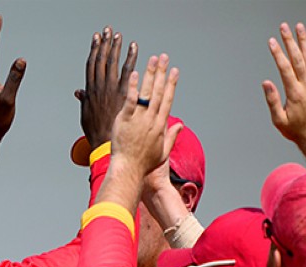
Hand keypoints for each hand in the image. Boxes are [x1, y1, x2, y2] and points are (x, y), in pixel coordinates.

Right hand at [76, 26, 137, 146]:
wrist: (106, 146)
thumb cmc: (98, 134)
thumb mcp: (86, 116)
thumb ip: (84, 101)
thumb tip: (79, 92)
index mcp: (90, 91)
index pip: (91, 65)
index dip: (94, 50)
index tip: (97, 39)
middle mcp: (100, 88)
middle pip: (101, 60)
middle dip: (104, 44)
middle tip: (107, 31)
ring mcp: (111, 90)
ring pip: (113, 63)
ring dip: (116, 47)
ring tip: (119, 36)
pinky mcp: (123, 94)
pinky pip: (128, 72)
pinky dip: (130, 58)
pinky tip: (134, 48)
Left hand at [110, 54, 177, 179]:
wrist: (128, 170)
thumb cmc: (144, 164)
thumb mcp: (163, 152)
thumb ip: (172, 137)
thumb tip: (180, 126)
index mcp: (160, 125)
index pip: (168, 100)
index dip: (172, 84)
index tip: (175, 71)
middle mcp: (151, 120)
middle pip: (159, 92)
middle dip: (162, 73)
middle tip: (165, 57)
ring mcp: (139, 119)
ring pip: (147, 93)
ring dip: (150, 74)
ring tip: (153, 59)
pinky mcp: (125, 120)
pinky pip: (130, 101)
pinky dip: (133, 87)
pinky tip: (135, 74)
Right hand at [263, 23, 305, 163]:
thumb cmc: (296, 130)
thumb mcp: (279, 120)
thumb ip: (272, 101)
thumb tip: (266, 83)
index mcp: (295, 95)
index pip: (285, 69)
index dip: (278, 53)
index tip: (272, 41)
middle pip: (298, 59)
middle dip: (290, 41)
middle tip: (284, 27)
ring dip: (304, 41)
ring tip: (299, 27)